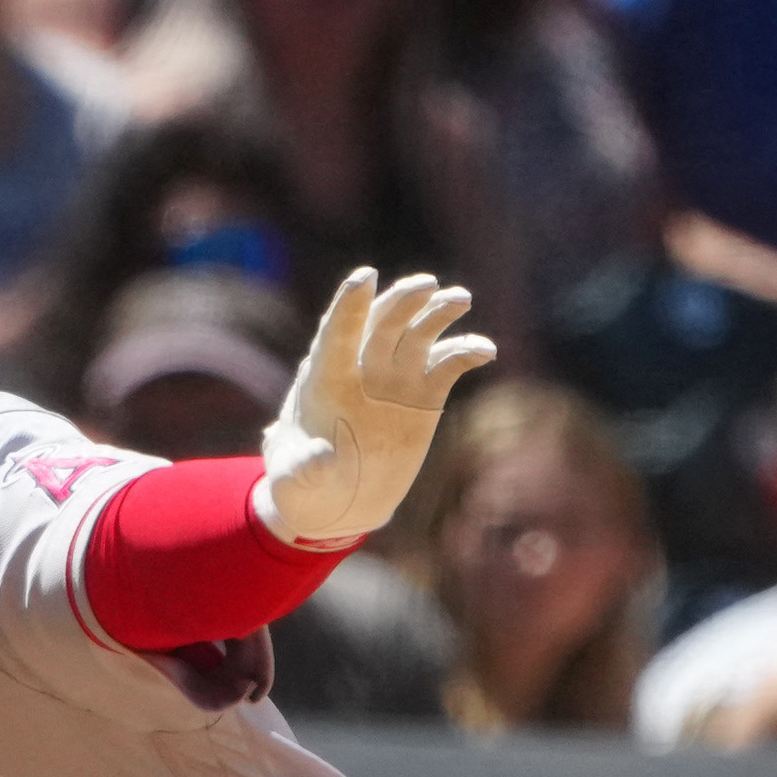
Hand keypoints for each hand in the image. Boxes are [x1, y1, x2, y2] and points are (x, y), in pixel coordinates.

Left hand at [255, 269, 496, 546]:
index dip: (350, 305)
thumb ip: (301, 469)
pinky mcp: (423, 396)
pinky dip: (465, 352)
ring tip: (459, 299)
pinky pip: (447, 365)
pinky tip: (485, 350)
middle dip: (402, 301)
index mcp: (322, 379)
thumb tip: (320, 460)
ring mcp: (394, 379)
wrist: (337, 499)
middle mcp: (360, 369)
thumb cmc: (302, 486)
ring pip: (418, 334)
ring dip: (437, 313)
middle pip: (382, 323)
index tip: (365, 276)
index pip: (336, 333)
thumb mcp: (292, 482)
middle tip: (427, 286)